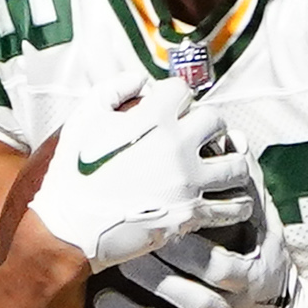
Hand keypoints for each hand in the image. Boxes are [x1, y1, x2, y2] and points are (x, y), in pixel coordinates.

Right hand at [24, 81, 251, 269]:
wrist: (70, 228)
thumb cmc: (73, 173)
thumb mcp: (83, 119)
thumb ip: (113, 89)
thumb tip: (141, 79)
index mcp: (153, 118)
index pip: (183, 91)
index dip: (178, 98)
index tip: (174, 110)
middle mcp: (177, 145)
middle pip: (217, 121)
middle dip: (211, 127)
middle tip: (205, 139)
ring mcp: (187, 181)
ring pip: (236, 165)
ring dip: (233, 164)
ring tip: (227, 170)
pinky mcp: (191, 213)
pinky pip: (231, 207)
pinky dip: (237, 204)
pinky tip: (235, 202)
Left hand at [81, 176, 307, 307]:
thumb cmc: (260, 261)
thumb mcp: (263, 226)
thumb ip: (244, 186)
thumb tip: (228, 135)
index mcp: (247, 279)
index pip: (215, 265)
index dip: (184, 248)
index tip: (155, 227)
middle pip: (189, 299)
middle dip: (151, 278)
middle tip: (116, 255)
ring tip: (99, 299)